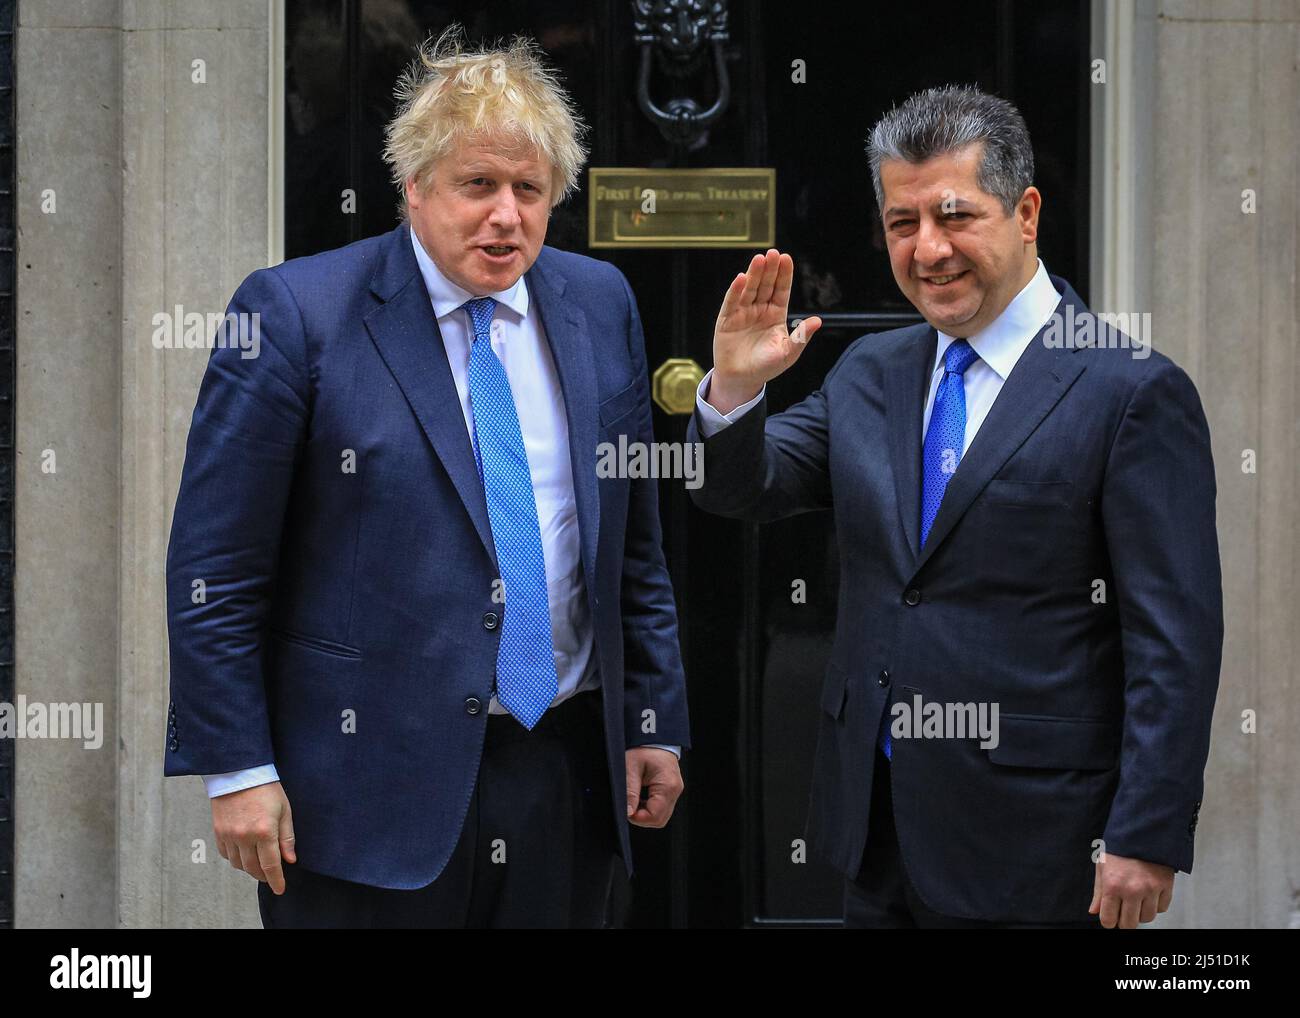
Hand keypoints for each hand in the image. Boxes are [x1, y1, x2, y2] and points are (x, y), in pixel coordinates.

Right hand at [211, 781, 296, 893]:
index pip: (271, 865)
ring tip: (259, 864)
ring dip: (250, 868)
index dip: (276, 880)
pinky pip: (226, 855)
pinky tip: (244, 853)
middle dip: (263, 876)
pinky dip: (236, 858)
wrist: (239, 772)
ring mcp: (229, 835)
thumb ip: (287, 837)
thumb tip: (290, 859)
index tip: (280, 889)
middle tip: (271, 876)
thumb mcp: (284, 810)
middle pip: (253, 868)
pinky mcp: (218, 832)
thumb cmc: (266, 788)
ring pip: (239, 864)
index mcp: (264, 831)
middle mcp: (244, 836)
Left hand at [625, 747, 683, 827]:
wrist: (654, 735)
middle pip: (659, 819)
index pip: (655, 816)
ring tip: (634, 797)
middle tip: (629, 805)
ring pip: (661, 815)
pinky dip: (650, 806)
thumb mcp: (631, 767)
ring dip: (645, 812)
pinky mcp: (671, 789)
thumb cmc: (643, 747)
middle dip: (642, 817)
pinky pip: (662, 807)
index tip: (626, 810)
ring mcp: (675, 791)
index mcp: (667, 785)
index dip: (638, 818)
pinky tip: (641, 795)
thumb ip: (629, 791)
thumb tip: (628, 812)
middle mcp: (675, 790)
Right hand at [709, 248, 822, 413]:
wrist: (742, 379)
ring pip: (750, 289)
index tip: (787, 258)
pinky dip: (736, 290)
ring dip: (754, 274)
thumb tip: (818, 321)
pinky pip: (732, 302)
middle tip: (773, 253)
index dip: (784, 275)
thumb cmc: (767, 366)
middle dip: (770, 269)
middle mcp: (759, 309)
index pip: (781, 290)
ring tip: (759, 259)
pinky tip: (741, 278)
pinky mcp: (727, 319)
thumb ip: (801, 337)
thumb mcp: (788, 353)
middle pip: (766, 285)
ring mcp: (743, 313)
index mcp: (776, 314)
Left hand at [1088, 851, 1173, 927]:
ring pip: (1147, 918)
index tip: (1110, 916)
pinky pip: (1162, 908)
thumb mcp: (1102, 866)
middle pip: (1129, 924)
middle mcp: (1132, 890)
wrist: (1143, 831)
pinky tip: (1149, 894)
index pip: (1109, 920)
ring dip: (1140, 913)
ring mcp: (1151, 889)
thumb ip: (1098, 892)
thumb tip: (1094, 911)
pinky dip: (1155, 905)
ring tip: (1136, 900)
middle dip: (1124, 921)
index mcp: (1113, 885)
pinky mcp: (1166, 886)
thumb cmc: (1120, 847)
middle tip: (1123, 911)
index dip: (1109, 920)